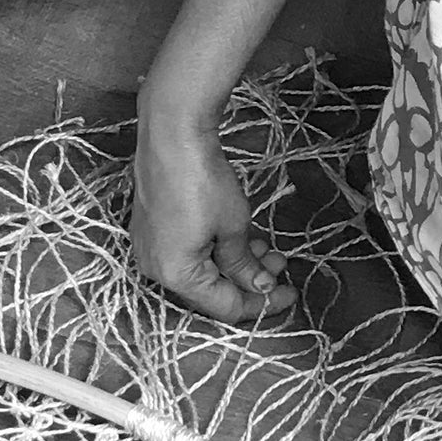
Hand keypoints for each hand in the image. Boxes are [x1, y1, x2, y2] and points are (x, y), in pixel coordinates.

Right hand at [131, 102, 296, 324]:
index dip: (262, 303)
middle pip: (212, 289)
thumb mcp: (233, 227)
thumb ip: (245, 264)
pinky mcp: (152, 228)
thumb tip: (260, 286)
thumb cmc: (202, 181)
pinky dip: (215, 250)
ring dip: (236, 262)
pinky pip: (188, 252)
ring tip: (266, 245)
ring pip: (202, 269)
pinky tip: (241, 237)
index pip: (226, 306)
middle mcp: (157, 268)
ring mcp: (151, 247)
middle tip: (281, 263)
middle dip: (251, 279)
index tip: (289, 292)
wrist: (171, 134)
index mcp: (175, 275)